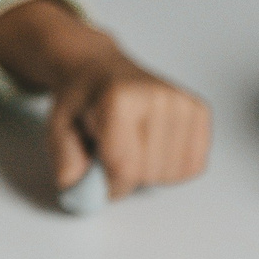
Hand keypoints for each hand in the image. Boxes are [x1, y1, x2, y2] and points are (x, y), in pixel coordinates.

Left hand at [0, 0, 210, 198]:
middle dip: (126, 175)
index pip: (123, 168)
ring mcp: (183, 102)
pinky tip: (153, 145)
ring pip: (173, 173)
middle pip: (148, 173)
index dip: (108, 184)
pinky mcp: (200, 111)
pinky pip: (193, 165)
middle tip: (113, 149)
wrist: (101, 70)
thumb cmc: (84, 100)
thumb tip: (77, 189)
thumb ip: (64, 160)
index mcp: (119, 99)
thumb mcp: (58, 126)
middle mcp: (157, 97)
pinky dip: (172, 167)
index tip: (98, 173)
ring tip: (133, 144)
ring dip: (150, 172)